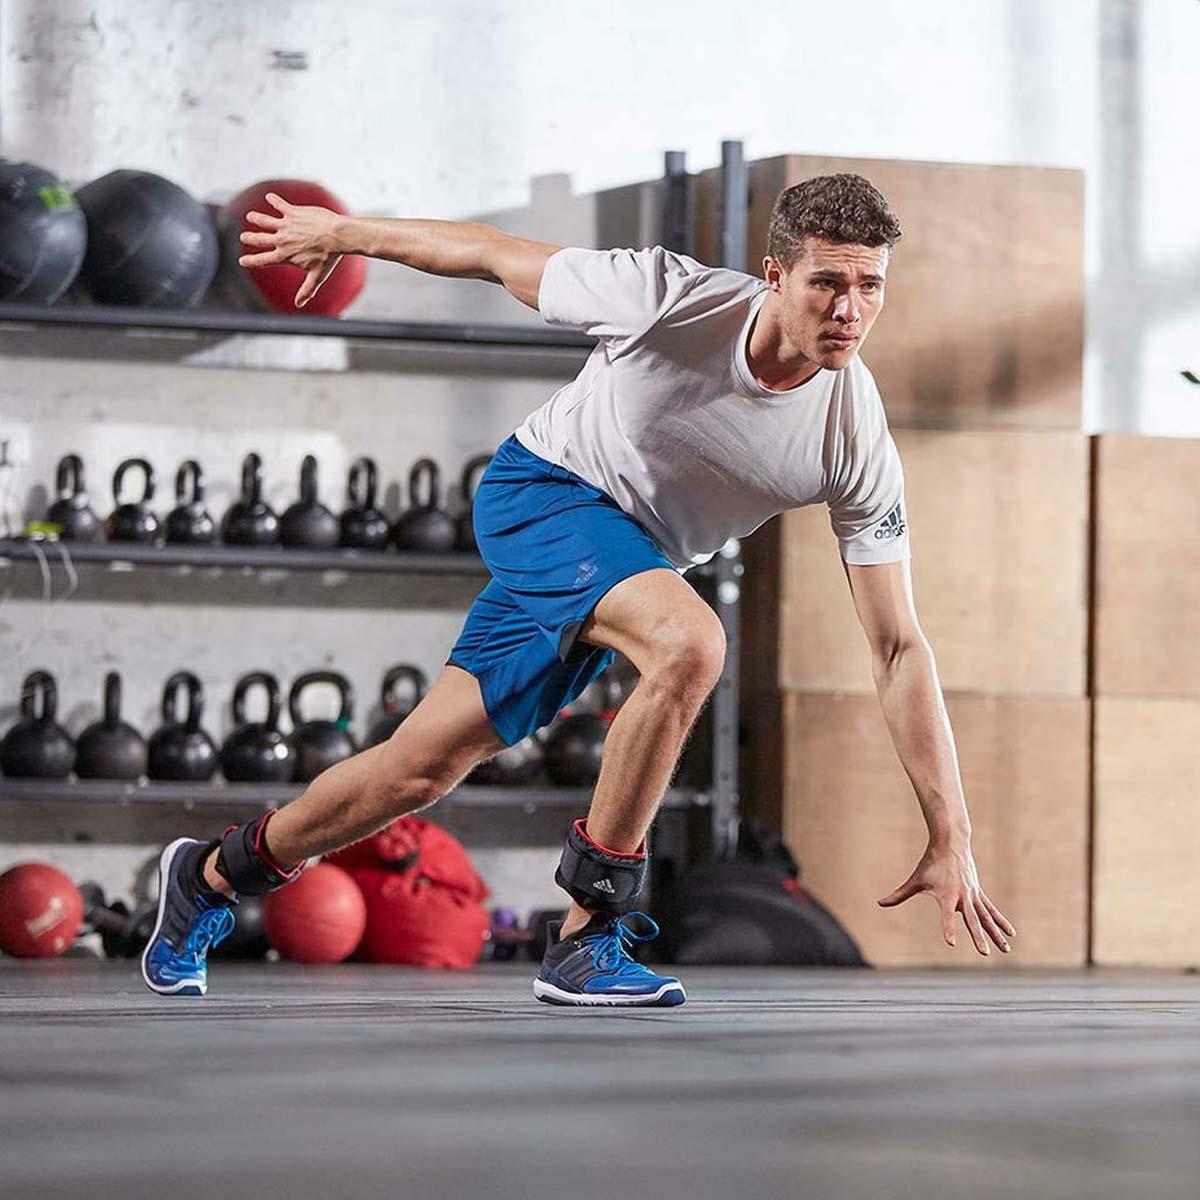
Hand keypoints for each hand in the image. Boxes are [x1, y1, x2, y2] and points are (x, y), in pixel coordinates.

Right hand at [237, 192, 342, 307]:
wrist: (337, 236)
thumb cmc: (329, 257)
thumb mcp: (317, 276)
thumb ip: (307, 290)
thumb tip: (299, 305)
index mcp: (285, 256)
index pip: (263, 260)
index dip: (251, 261)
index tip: (242, 261)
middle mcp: (282, 240)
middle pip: (260, 239)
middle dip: (250, 238)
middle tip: (243, 237)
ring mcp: (286, 225)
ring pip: (265, 220)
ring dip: (256, 218)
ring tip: (250, 216)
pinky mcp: (293, 212)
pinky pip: (280, 205)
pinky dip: (274, 200)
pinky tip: (270, 197)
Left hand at [877, 840, 1015, 955]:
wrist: (951, 842)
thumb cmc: (931, 863)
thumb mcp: (915, 879)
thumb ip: (899, 894)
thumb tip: (880, 903)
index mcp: (947, 894)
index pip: (947, 915)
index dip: (948, 928)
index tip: (950, 942)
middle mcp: (963, 896)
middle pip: (972, 919)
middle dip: (978, 936)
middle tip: (984, 953)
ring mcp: (973, 894)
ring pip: (986, 917)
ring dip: (996, 933)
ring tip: (1006, 949)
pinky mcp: (978, 893)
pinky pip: (991, 910)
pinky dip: (1000, 921)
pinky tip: (1010, 933)